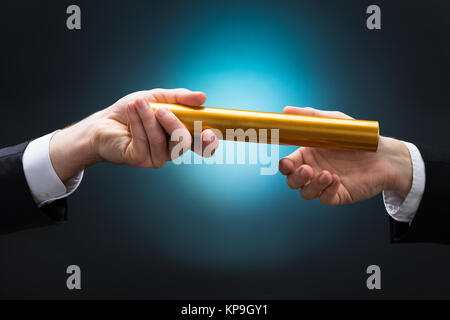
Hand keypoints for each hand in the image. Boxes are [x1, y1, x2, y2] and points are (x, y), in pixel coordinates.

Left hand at [49, 88, 217, 181]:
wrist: (104, 121)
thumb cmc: (133, 110)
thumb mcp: (158, 97)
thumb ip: (180, 98)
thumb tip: (203, 97)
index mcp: (180, 136)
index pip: (202, 144)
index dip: (209, 142)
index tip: (208, 133)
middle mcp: (171, 150)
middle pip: (184, 143)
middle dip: (175, 125)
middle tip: (162, 109)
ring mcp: (156, 157)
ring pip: (162, 141)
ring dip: (149, 118)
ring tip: (138, 102)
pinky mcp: (140, 160)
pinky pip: (145, 142)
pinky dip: (138, 123)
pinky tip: (131, 110)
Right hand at [278, 107, 412, 204]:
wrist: (383, 154)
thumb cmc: (356, 137)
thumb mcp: (333, 122)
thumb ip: (309, 117)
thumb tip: (286, 110)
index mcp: (308, 154)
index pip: (287, 165)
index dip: (284, 166)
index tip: (287, 163)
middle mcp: (314, 171)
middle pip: (292, 181)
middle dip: (296, 178)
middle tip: (307, 170)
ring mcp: (325, 184)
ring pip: (306, 193)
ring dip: (312, 186)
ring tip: (327, 175)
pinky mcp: (338, 194)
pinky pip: (325, 198)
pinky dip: (328, 191)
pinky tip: (337, 179)